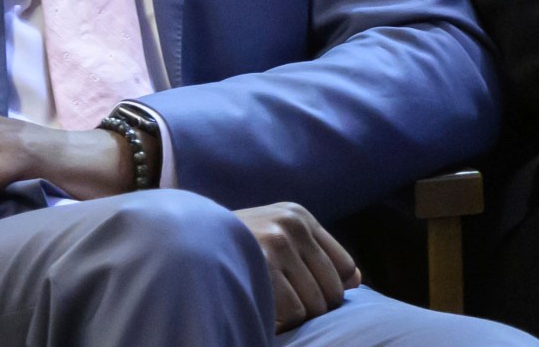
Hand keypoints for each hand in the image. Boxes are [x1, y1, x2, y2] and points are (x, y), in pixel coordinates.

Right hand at [235, 203, 360, 329]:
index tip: (307, 295)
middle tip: (285, 305)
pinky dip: (279, 322)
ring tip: (269, 304)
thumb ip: (316, 254)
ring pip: (313, 306)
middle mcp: (292, 225)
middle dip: (313, 306)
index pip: (344, 268)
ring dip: (294, 315)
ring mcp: (277, 243)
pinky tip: (261, 310)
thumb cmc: (233, 248)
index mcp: (299, 216)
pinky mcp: (263, 265)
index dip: (332, 290)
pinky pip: (292, 313)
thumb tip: (356, 281)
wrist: (182, 243)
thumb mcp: (275, 238)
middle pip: (332, 291)